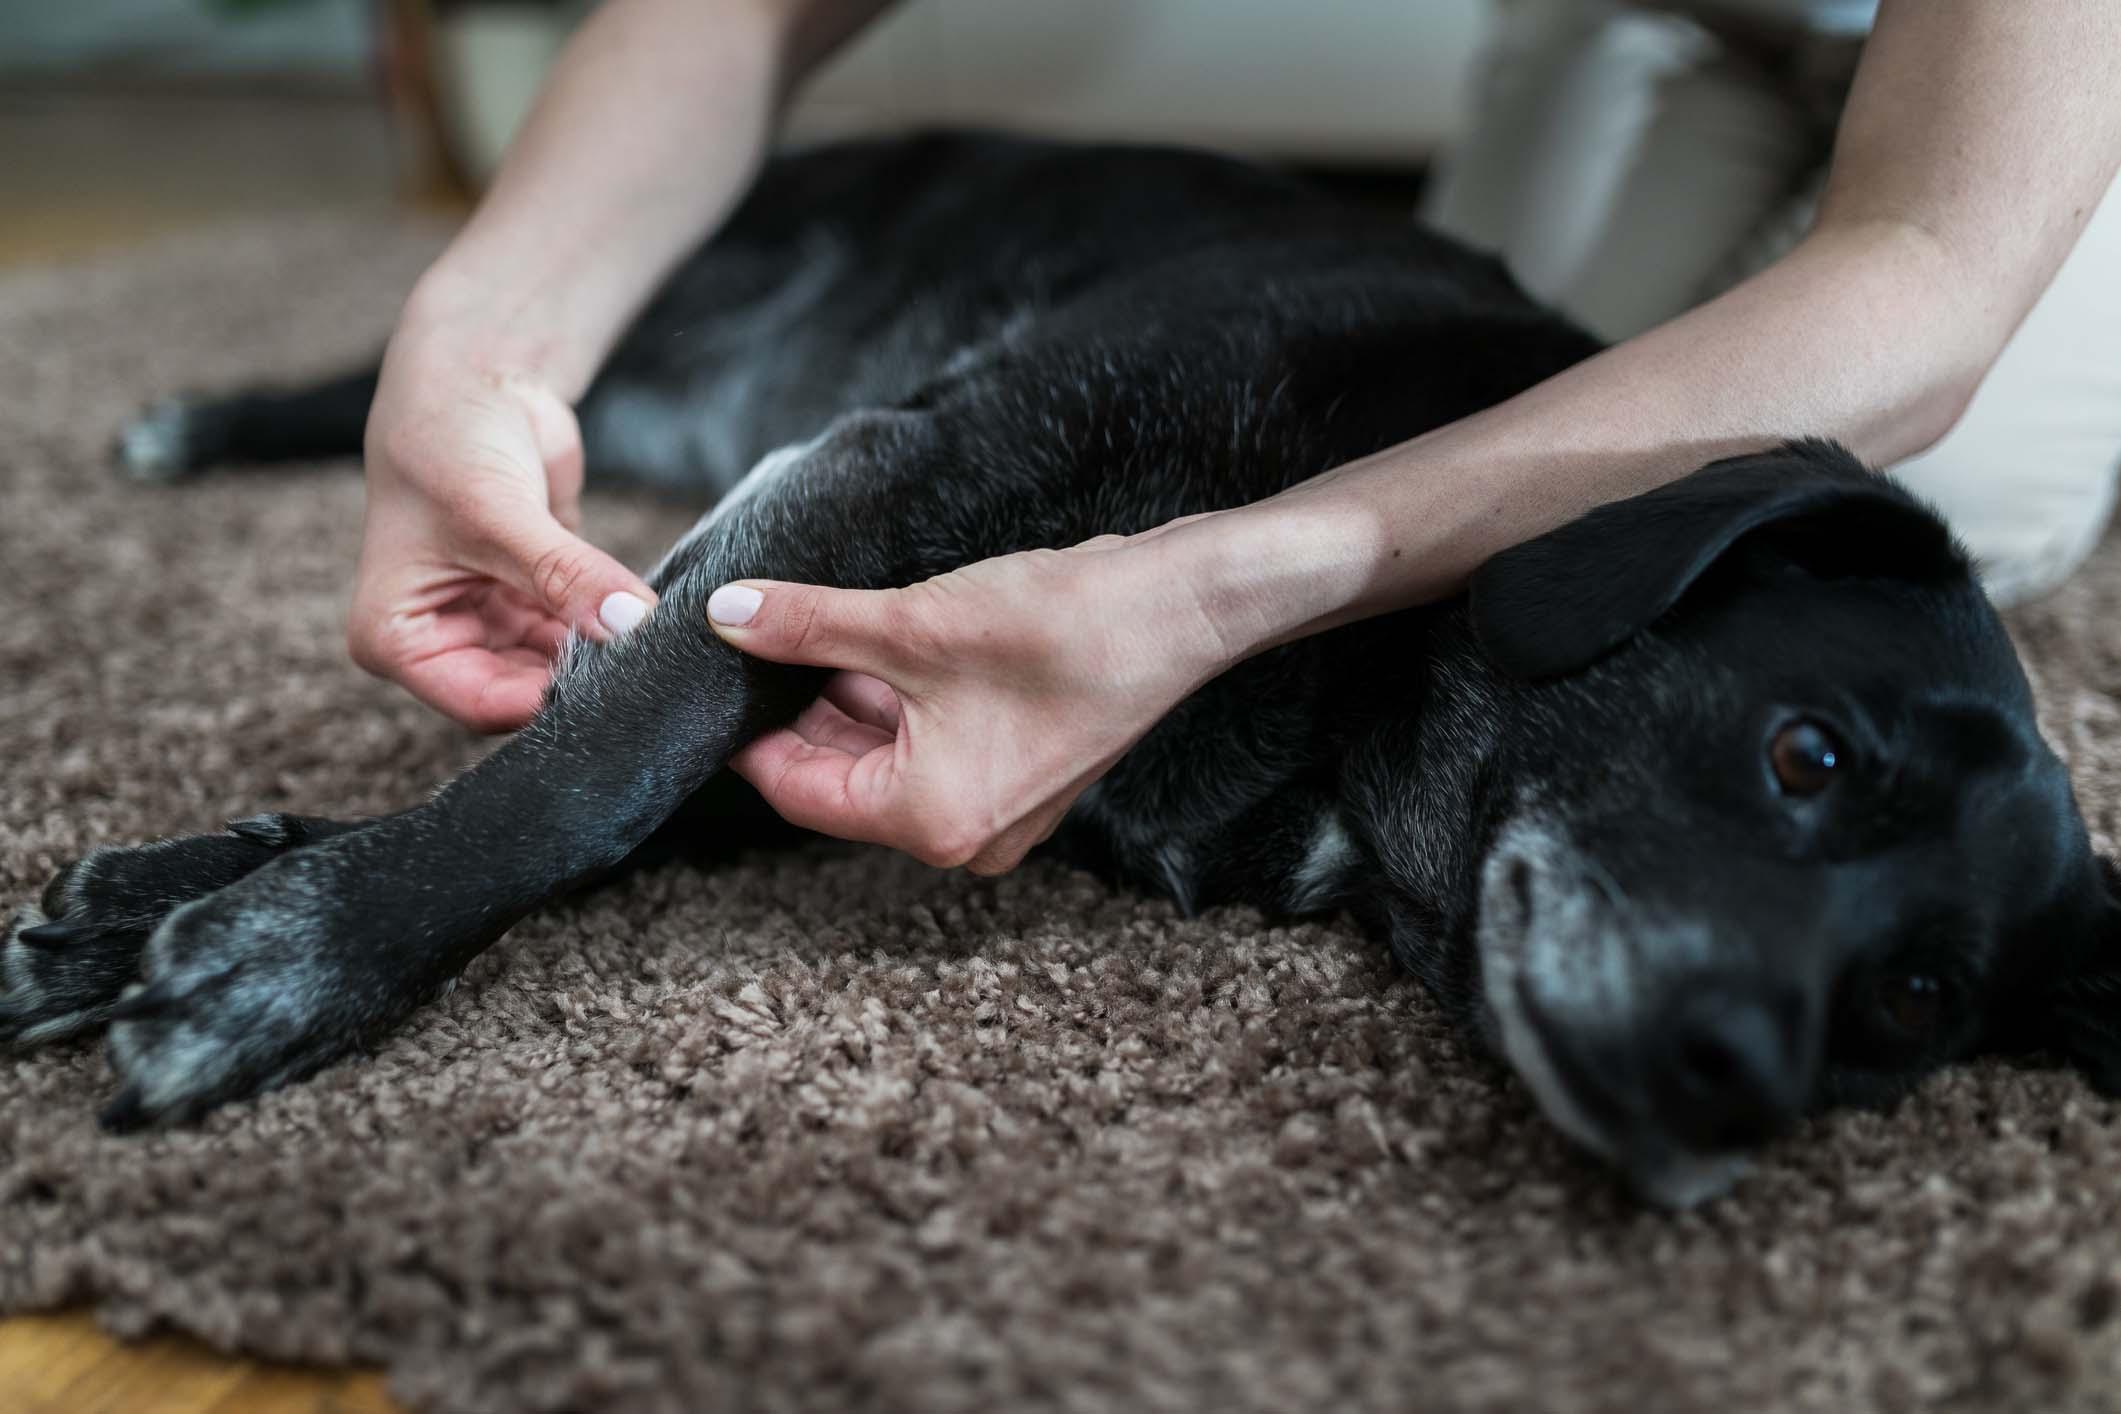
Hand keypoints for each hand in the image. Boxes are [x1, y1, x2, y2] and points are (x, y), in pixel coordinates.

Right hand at [351, 312, 656, 731]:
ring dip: (604, 657)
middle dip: (581, 681)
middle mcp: (441, 641)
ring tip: (655, 644)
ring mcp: (491, 624)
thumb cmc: (448, 441)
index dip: (548, 700)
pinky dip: (613, 630)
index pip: (481, 704)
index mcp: (397, 640)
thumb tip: (628, 625)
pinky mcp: (535, 601)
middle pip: (523, 693)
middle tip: (649, 668)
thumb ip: (563, 574)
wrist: (475, 382)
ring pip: (558, 669)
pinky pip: (581, 635)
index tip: (616, 681)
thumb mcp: (498, 513)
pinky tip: (651, 623)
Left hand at [705, 533, 1234, 873]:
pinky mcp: (1020, 772)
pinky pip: (931, 745)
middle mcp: (962, 836)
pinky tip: (874, 639)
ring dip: (847, 698)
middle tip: (750, 642)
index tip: (709, 677)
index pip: (798, 791)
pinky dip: (897, 700)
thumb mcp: (912, 624)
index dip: (744, 732)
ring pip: (884, 756)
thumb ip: (807, 626)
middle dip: (796, 709)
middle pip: (840, 777)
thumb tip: (724, 617)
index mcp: (930, 822)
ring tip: (811, 628)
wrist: (1180, 610)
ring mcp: (997, 809)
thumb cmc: (1061, 628)